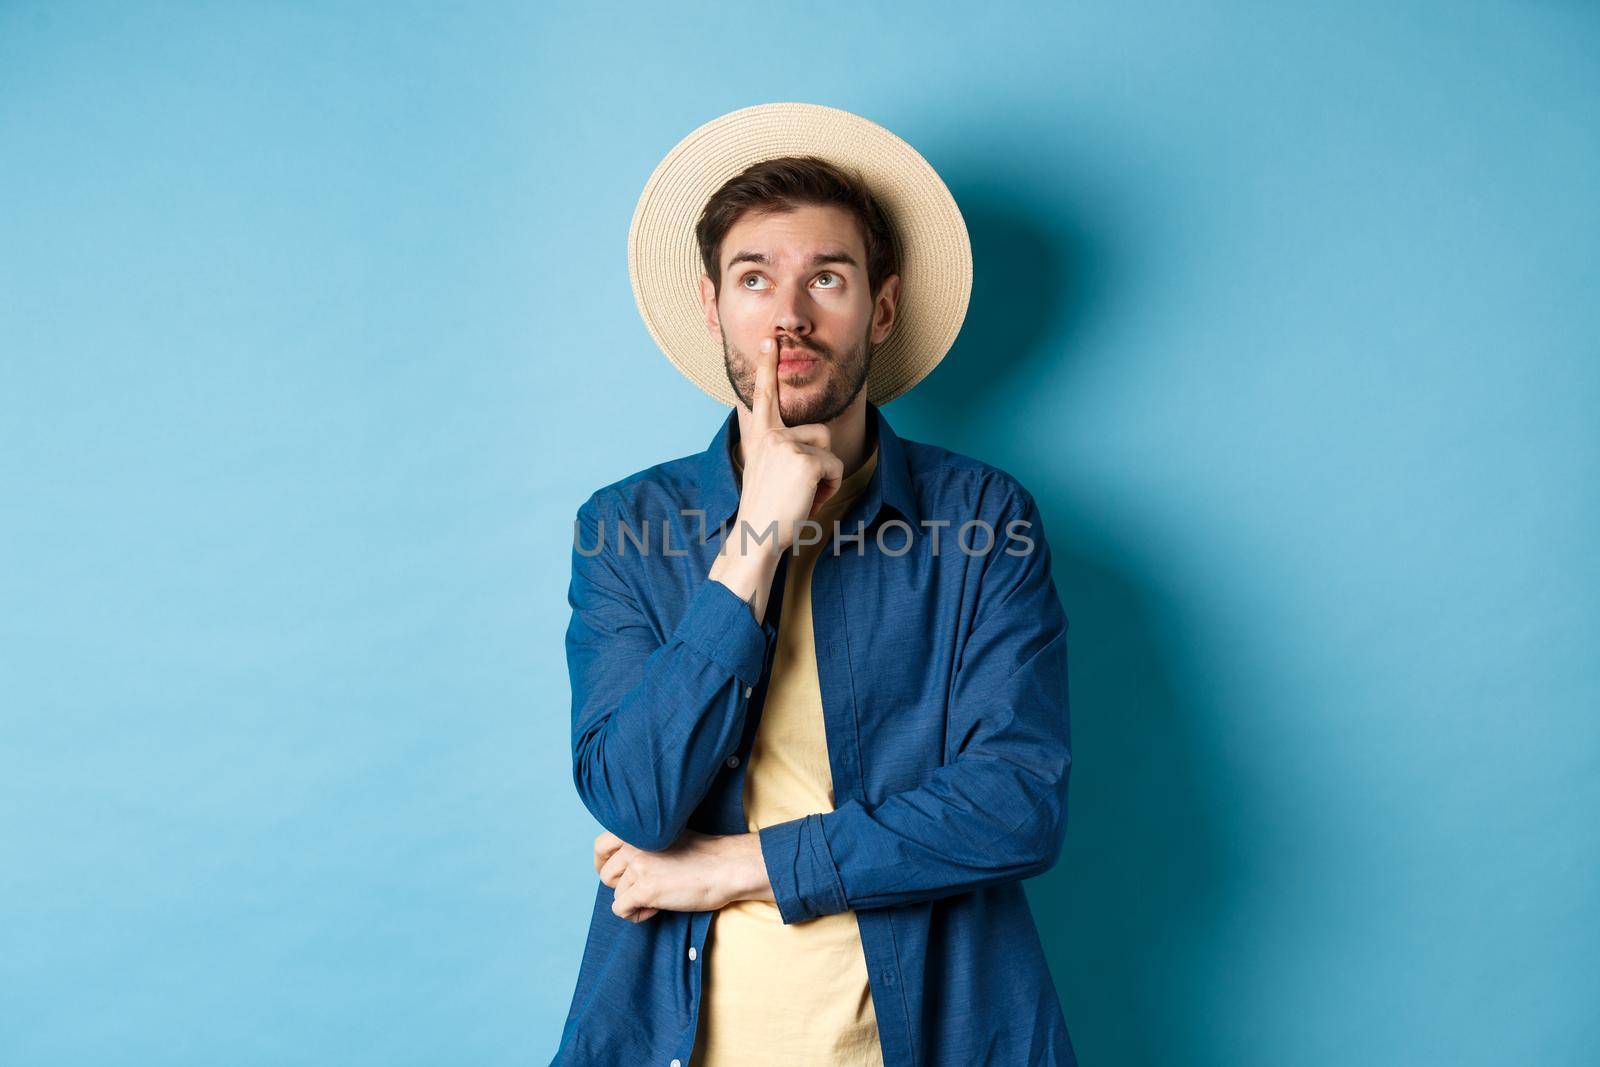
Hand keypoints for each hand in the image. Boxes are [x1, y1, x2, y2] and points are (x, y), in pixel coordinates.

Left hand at [593, 828, 771, 922]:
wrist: (727, 867)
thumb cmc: (705, 855)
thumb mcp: (668, 839)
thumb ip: (643, 847)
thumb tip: (624, 870)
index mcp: (639, 830)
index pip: (601, 846)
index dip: (604, 864)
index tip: (617, 876)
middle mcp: (634, 845)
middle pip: (606, 874)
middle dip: (622, 887)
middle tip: (644, 891)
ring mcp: (638, 866)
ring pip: (616, 895)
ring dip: (634, 902)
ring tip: (658, 900)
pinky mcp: (645, 889)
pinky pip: (621, 910)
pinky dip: (636, 915)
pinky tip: (656, 910)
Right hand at [731, 336, 844, 555]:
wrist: (756, 536)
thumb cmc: (765, 511)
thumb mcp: (769, 472)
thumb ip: (783, 453)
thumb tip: (813, 455)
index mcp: (760, 435)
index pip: (765, 395)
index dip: (767, 366)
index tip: (770, 339)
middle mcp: (772, 434)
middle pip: (820, 432)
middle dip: (821, 461)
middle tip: (801, 491)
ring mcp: (788, 445)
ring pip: (829, 451)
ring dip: (825, 477)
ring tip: (803, 496)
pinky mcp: (806, 460)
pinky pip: (835, 467)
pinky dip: (829, 488)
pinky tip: (810, 501)